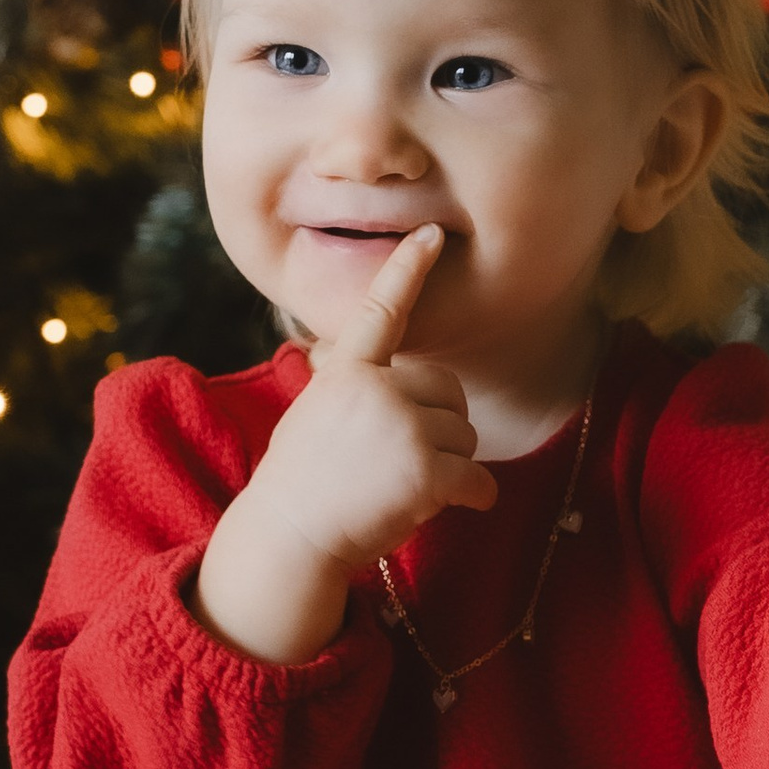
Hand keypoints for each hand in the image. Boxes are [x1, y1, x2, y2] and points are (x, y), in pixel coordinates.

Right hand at [196, 226, 496, 663]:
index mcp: (347, 371)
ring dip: (451, 464)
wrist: (290, 535)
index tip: (429, 234)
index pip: (380, 312)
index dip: (406, 270)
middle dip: (442, 425)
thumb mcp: (316, 412)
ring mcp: (404, 427)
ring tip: (404, 485)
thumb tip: (348, 358)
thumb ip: (347, 383)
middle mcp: (377, 389)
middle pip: (450, 392)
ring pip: (467, 435)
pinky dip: (474, 496)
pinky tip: (456, 505)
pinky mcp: (427, 469)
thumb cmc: (302, 479)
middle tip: (403, 459)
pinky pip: (478, 477)